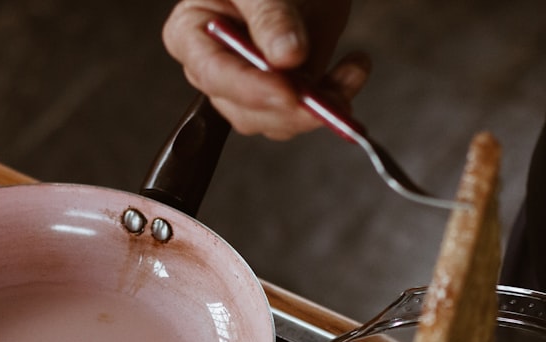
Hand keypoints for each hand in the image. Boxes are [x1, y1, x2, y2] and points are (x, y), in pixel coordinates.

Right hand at [162, 0, 370, 139]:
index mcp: (192, 33)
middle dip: (290, 109)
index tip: (287, 92)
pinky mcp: (284, 91)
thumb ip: (270, 16)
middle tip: (324, 97)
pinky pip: (305, 112)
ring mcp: (251, 83)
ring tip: (352, 71)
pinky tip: (353, 71)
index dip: (250, 89)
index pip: (213, 74)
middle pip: (244, 110)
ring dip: (319, 107)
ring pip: (277, 121)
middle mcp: (217, 67)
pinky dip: (336, 98)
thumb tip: (285, 58)